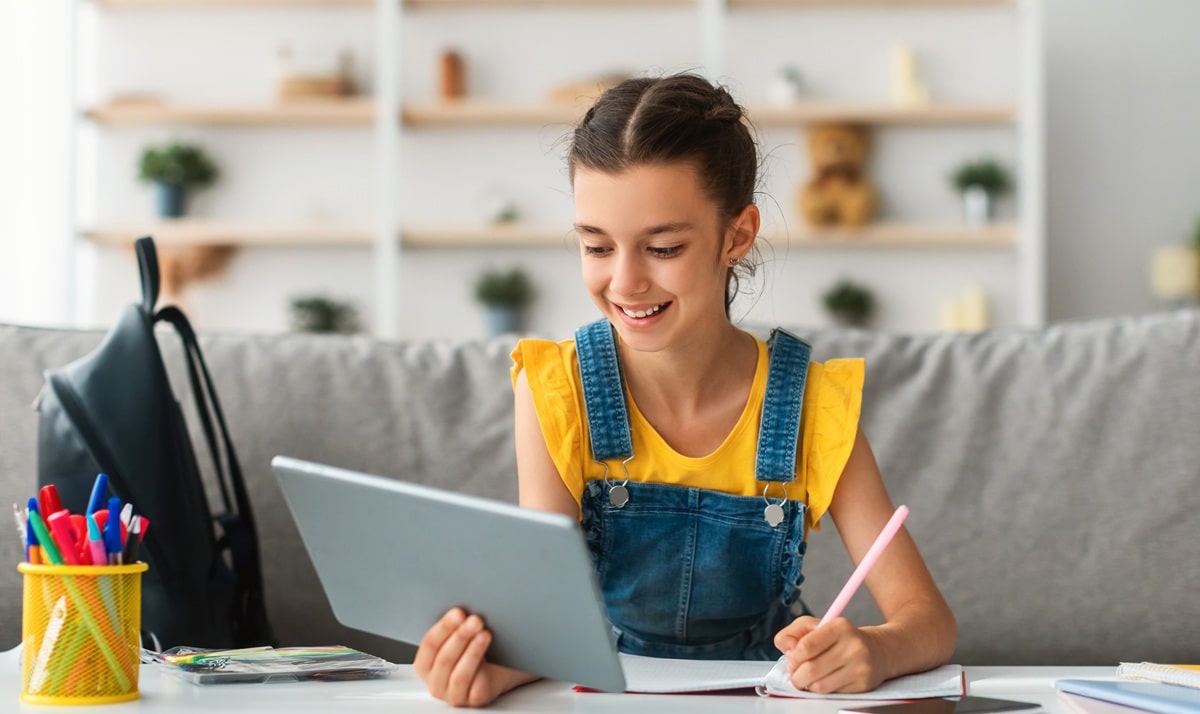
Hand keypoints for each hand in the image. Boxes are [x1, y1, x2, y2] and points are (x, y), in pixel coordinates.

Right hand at [413, 607, 536, 706]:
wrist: (498, 669)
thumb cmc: (473, 650)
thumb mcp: (459, 637)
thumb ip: (454, 626)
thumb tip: (461, 607)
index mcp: (425, 664)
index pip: (429, 644)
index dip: (444, 627)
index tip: (458, 612)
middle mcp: (436, 681)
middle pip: (444, 658)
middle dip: (459, 636)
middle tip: (474, 619)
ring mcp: (453, 693)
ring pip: (458, 673)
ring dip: (471, 650)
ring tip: (483, 632)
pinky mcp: (472, 700)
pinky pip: (474, 684)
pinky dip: (481, 664)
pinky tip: (488, 650)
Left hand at [774, 615, 885, 693]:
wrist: (877, 651)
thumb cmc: (840, 638)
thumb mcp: (817, 626)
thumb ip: (794, 632)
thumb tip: (785, 647)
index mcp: (839, 627)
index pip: (807, 646)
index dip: (793, 657)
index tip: (792, 660)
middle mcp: (853, 646)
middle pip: (811, 669)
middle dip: (797, 675)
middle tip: (796, 674)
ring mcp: (860, 667)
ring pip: (820, 686)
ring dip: (808, 685)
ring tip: (810, 677)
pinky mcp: (863, 685)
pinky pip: (832, 693)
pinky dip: (822, 689)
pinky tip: (826, 680)